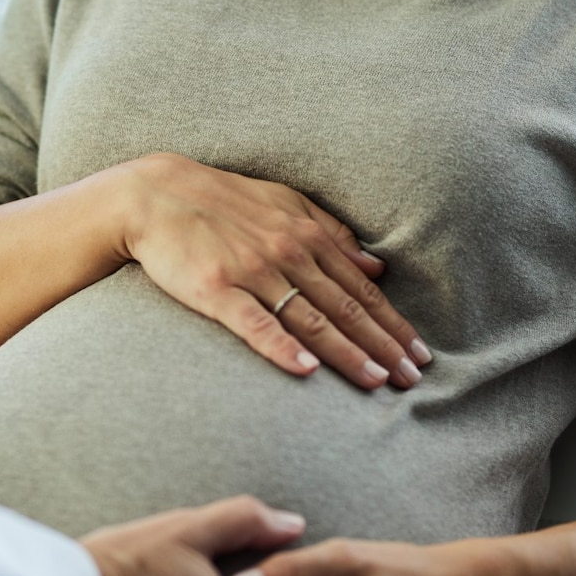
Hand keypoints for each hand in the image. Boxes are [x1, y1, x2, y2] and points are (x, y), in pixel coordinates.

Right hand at [113, 153, 429, 390]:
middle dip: (383, 345)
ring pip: (310, 319)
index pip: (362, 289)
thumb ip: (333, 232)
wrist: (155, 195)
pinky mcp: (215, 289)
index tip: (420, 354)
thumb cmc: (224, 200)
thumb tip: (377, 267)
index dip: (394, 323)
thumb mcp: (285, 202)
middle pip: (345, 308)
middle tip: (412, 378)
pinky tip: (305, 369)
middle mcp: (288, 254)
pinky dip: (281, 345)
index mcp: (308, 236)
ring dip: (347, 352)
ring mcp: (252, 272)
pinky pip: (254, 323)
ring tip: (376, 380)